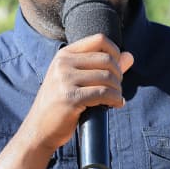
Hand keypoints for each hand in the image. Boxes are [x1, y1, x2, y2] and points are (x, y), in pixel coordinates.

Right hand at [20, 34, 133, 153]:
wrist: (39, 129)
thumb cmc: (60, 104)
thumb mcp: (77, 80)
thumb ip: (102, 67)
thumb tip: (130, 56)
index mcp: (64, 55)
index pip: (100, 40)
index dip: (115, 52)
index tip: (117, 69)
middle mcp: (63, 64)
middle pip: (107, 59)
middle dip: (118, 75)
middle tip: (116, 89)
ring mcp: (65, 80)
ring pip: (107, 77)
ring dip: (118, 90)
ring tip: (115, 98)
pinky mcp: (70, 98)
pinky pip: (104, 93)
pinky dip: (115, 99)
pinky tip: (115, 105)